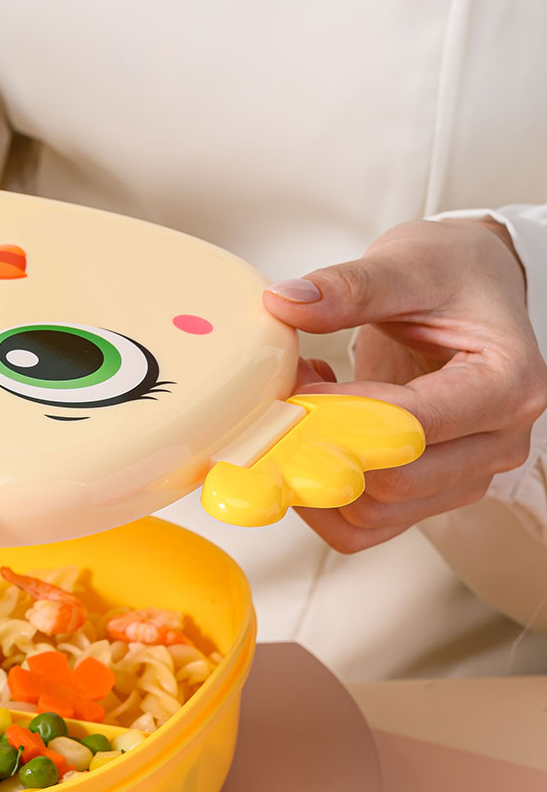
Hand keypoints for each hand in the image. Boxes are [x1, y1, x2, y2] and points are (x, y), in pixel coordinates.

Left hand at [263, 218, 546, 551]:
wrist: (473, 291)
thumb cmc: (454, 277)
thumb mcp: (408, 264)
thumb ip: (350, 286)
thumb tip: (286, 301)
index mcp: (506, 385)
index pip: (410, 427)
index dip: (338, 418)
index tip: (293, 393)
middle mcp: (496, 442)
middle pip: (391, 485)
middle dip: (322, 447)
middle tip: (285, 397)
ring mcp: (464, 476)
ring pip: (369, 516)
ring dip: (316, 471)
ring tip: (303, 407)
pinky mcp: (427, 494)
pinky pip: (360, 527)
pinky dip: (319, 495)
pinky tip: (314, 436)